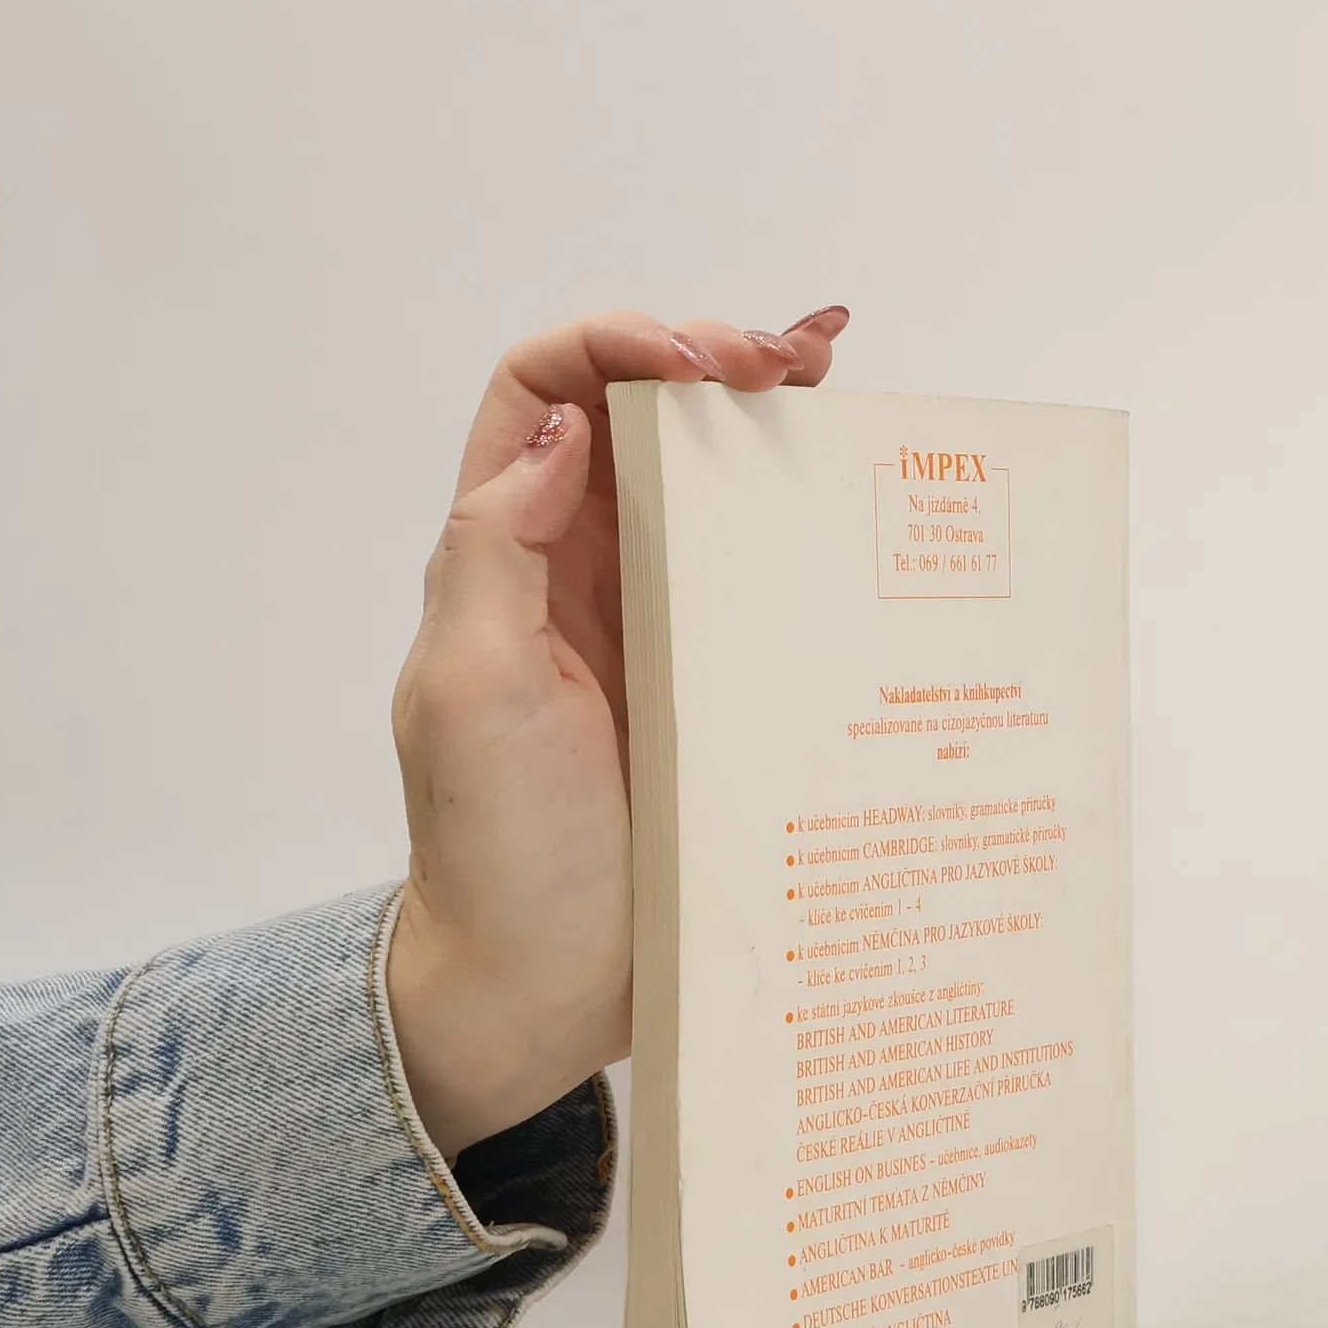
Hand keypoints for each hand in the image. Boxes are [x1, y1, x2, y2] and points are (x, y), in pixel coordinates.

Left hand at [387, 306, 849, 1159]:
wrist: (541, 983)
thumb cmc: (496, 848)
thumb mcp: (467, 691)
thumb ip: (495, 548)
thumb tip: (568, 427)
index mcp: (506, 555)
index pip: (542, 394)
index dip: (614, 344)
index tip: (701, 361)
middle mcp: (578, 572)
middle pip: (640, 421)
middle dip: (713, 361)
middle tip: (797, 358)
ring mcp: (651, 625)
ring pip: (705, 490)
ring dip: (767, 425)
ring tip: (835, 382)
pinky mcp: (712, 682)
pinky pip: (757, 582)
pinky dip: (803, 528)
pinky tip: (860, 498)